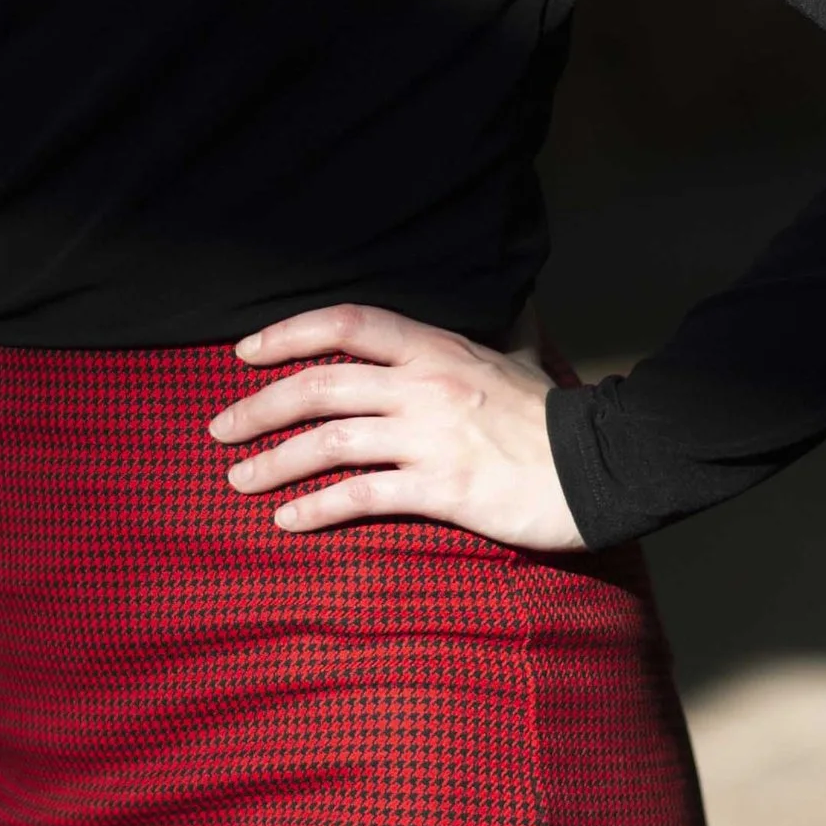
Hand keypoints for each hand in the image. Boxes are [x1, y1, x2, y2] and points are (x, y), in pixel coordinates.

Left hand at [208, 303, 585, 550]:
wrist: (606, 466)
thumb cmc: (556, 419)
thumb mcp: (517, 360)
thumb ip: (498, 335)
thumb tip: (513, 304)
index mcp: (437, 348)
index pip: (347, 324)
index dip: (287, 334)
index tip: (245, 353)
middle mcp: (425, 384)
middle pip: (319, 385)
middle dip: (258, 407)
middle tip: (219, 429)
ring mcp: (431, 436)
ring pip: (328, 441)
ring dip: (272, 461)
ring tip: (237, 480)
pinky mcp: (442, 487)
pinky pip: (361, 495)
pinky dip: (316, 508)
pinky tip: (288, 520)